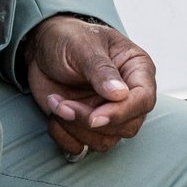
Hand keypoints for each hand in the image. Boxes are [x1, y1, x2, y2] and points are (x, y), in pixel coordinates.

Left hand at [26, 17, 156, 156]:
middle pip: (127, 126)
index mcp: (136, 68)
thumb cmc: (69, 38)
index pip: (144, 99)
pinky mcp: (88, 127)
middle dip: (91, 122)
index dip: (122, 112)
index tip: (94, 117)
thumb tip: (121, 94)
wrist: (43, 49)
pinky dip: (65, 138)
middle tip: (65, 105)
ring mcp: (107, 112)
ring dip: (74, 128)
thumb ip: (102, 70)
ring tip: (56, 103)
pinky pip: (83, 148)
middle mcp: (127, 93)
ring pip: (105, 141)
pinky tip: (54, 116)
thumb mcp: (84, 46)